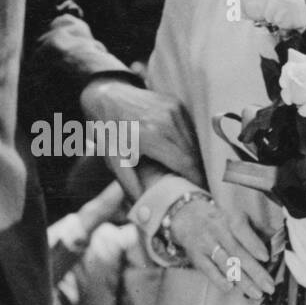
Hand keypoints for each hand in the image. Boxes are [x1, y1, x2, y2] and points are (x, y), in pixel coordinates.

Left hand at [79, 80, 202, 184]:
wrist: (106, 95)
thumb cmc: (107, 131)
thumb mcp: (112, 159)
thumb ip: (130, 184)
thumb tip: (143, 208)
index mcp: (150, 135)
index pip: (184, 163)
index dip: (195, 180)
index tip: (199, 194)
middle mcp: (166, 120)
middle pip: (192, 154)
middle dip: (196, 172)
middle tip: (196, 189)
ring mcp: (173, 109)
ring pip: (194, 142)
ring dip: (195, 159)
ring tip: (191, 176)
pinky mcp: (176, 104)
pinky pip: (190, 130)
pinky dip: (190, 144)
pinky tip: (184, 156)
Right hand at [169, 196, 275, 297]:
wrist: (188, 219)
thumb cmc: (221, 220)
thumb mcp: (238, 217)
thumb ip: (259, 229)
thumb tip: (280, 240)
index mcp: (229, 218)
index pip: (241, 230)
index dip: (253, 243)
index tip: (266, 257)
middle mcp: (216, 230)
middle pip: (237, 252)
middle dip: (254, 271)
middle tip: (269, 286)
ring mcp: (205, 244)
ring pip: (225, 264)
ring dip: (241, 280)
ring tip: (257, 293)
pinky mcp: (196, 256)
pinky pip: (208, 270)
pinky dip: (219, 279)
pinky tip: (230, 288)